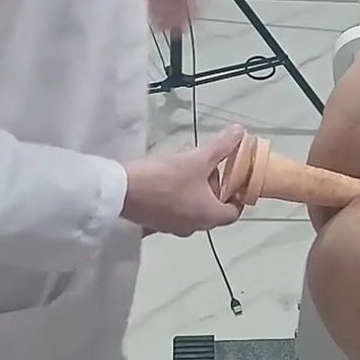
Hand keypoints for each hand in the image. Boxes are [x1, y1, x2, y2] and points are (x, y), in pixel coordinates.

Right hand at [120, 125, 245, 236]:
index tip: (235, 178)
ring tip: (187, 165)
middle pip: (212, 208)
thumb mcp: (196, 158)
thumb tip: (240, 131)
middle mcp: (193, 227)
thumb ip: (221, 146)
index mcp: (208, 216)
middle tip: (208, 165)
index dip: (237, 196)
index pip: (234, 212)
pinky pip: (172, 209)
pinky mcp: (153, 222)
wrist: (120, 191)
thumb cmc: (164, 178)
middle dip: (213, 187)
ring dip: (194, 189)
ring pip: (191, 208)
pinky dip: (176, 195)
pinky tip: (168, 177)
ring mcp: (171, 227)